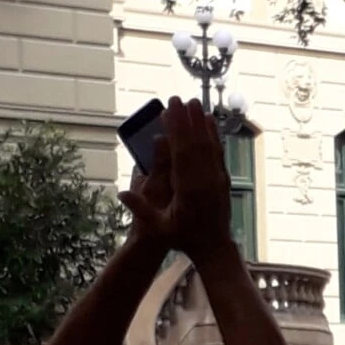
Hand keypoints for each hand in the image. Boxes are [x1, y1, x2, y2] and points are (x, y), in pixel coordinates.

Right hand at [119, 98, 230, 260]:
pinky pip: (218, 152)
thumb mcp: (158, 229)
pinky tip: (209, 122)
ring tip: (194, 102)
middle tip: (178, 98)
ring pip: (209, 144)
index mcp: (189, 189)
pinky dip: (214, 135)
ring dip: (201, 122)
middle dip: (187, 119)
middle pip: (195, 143)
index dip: (176, 129)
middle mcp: (206, 179)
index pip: (181, 152)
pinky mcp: (223, 178)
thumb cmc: (183, 238)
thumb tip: (121, 193)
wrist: (213, 246)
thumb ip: (141, 210)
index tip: (170, 110)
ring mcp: (217, 177)